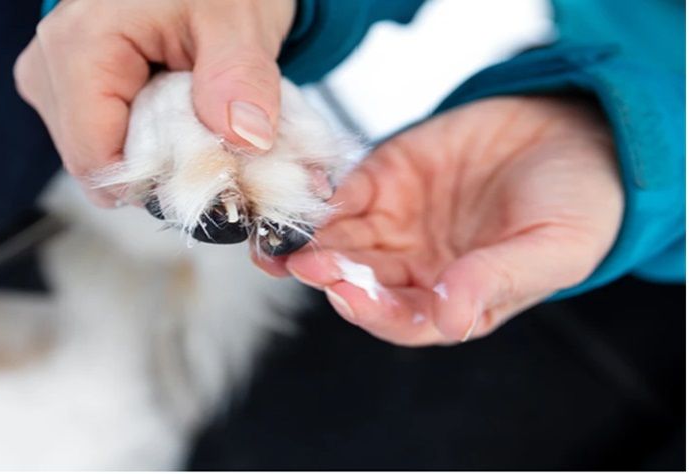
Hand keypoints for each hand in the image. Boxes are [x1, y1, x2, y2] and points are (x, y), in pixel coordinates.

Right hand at [14, 0, 295, 205]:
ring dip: (154, 152)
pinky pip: (102, 141)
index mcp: (80, 46)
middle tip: (209, 126)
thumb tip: (243, 139)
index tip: (209, 163)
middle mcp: (48, 65)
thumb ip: (240, 77)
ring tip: (191, 106)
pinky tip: (171, 106)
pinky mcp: (65, 91)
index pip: (96, 160)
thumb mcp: (238, 18)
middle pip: (96, 164)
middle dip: (159, 164)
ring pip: (99, 158)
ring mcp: (50, 80)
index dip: (156, 179)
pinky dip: (145, 139)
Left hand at [259, 96, 622, 344]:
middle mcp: (416, 268)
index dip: (371, 312)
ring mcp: (397, 224)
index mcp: (454, 300)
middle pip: (358, 282)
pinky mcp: (387, 178)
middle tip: (304, 262)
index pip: (401, 319)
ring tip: (284, 235)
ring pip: (341, 241)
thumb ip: (497, 281)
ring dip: (311, 241)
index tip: (347, 295)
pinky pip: (346, 193)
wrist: (577, 133)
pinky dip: (324, 196)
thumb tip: (452, 318)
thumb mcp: (551, 249)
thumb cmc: (576, 205)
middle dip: (329, 274)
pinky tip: (305, 195)